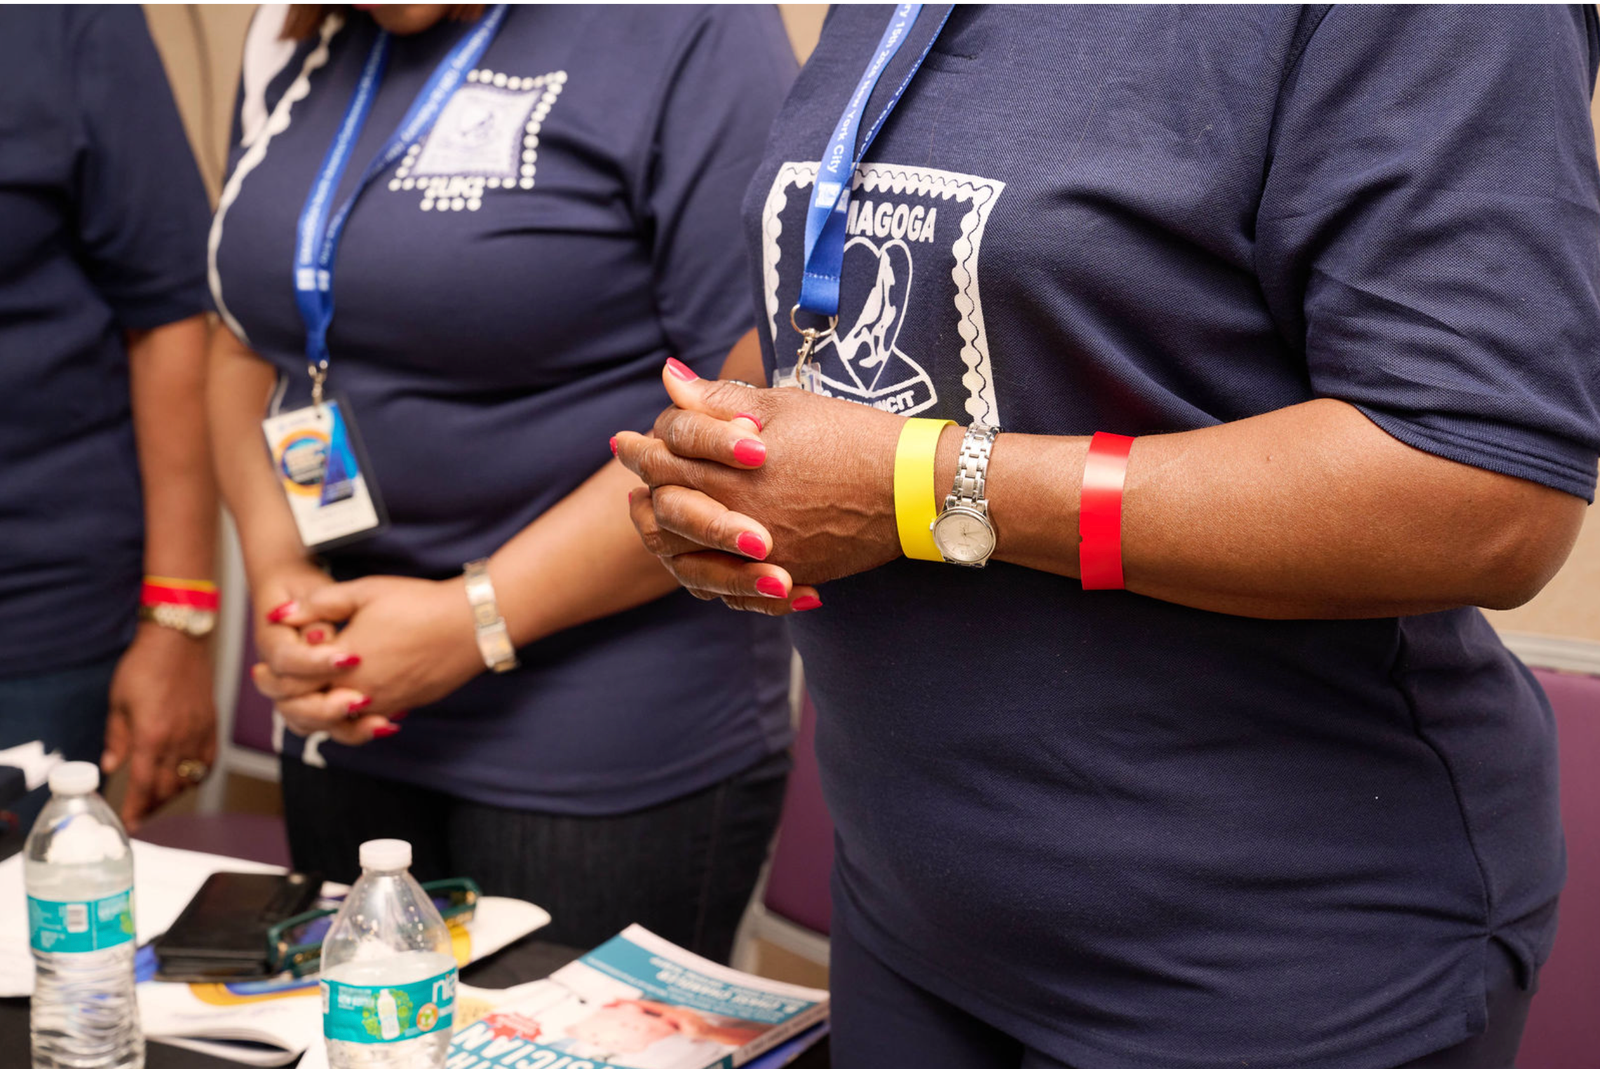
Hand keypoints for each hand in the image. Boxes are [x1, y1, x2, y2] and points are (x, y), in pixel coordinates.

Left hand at [103, 623, 215, 828]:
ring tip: (159, 799)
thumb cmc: (145, 666)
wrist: (178, 641)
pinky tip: (185, 778)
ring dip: (173, 794)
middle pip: (168, 788)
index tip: (128, 823)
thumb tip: (111, 766)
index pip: (143, 785)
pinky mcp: (211, 725)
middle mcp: (179, 740)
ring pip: (189, 779)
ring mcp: (199, 734)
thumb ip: (117, 739)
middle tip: (139, 815)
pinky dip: (197, 776)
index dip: (135, 809)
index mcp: (152, 736)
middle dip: (152, 806)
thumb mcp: (119, 703)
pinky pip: (207, 762)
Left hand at [260, 575, 484, 742]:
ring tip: (310, 700)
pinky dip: (353, 721)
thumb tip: (280, 615)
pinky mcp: (405, 706)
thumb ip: (319, 604)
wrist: (471, 623)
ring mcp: (385, 704)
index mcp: (343, 664)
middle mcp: (360, 692)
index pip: (293, 682)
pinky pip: (369, 724)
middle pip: (310, 711)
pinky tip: (350, 706)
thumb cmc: (418, 603)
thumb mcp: (364, 591)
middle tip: (279, 689)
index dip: (275, 676)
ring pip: (338, 725)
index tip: (264, 668)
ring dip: (319, 716)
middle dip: (291, 700)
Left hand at [613, 362, 906, 611]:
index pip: (664, 459)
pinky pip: (730, 591)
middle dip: (644, 492)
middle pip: (667, 509)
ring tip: (654, 523)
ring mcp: (761, 552)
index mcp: (732, 467)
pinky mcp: (787, 576)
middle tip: (633, 485)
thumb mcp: (785, 406)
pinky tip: (699, 563)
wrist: (912, 487)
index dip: (641, 449)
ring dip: (665, 539)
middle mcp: (738, 515)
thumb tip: (669, 381)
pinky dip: (708, 578)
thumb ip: (720, 398)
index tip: (627, 442)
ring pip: (687, 558)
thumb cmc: (851, 436)